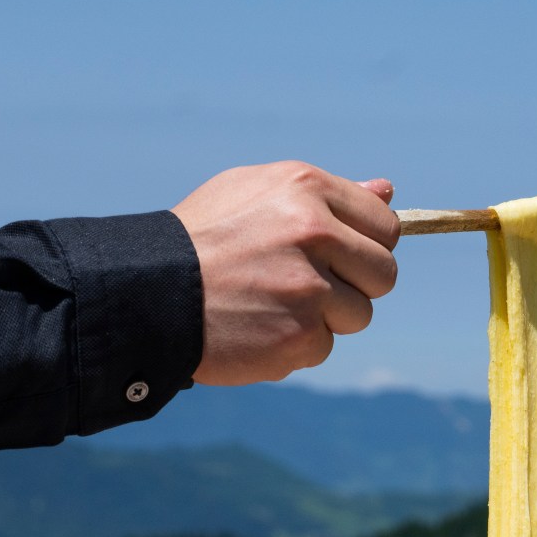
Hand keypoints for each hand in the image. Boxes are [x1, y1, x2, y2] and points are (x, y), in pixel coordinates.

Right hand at [172, 162, 398, 385]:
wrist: (148, 292)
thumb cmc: (202, 239)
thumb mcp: (255, 193)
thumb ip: (327, 196)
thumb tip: (389, 192)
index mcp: (307, 189)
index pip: (384, 225)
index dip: (366, 245)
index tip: (339, 256)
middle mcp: (314, 232)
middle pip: (383, 274)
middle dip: (354, 285)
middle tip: (306, 286)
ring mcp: (309, 287)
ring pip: (358, 315)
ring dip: (325, 319)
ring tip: (273, 306)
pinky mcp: (300, 335)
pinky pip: (323, 347)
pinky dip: (295, 346)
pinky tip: (258, 328)